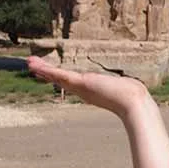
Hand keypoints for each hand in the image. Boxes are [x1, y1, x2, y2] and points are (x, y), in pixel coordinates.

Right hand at [26, 56, 154, 118]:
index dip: (58, 76)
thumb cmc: (132, 97)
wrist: (132, 103)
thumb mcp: (126, 88)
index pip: (70, 80)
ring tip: (29, 63)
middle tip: (31, 65)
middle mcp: (83, 90)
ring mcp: (80, 88)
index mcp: (90, 89)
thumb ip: (127, 87)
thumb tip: (138, 87)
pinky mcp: (81, 84)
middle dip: (46, 72)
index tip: (47, 72)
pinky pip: (61, 76)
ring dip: (43, 70)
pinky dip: (48, 71)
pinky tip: (37, 67)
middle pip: (60, 79)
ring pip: (58, 77)